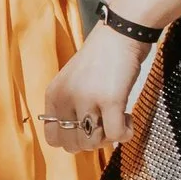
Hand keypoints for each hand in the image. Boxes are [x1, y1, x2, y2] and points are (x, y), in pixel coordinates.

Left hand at [41, 24, 143, 154]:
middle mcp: (65, 98)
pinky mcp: (111, 100)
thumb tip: (80, 140)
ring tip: (117, 119)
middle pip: (72, 146)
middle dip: (92, 142)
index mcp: (53, 95)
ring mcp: (87, 99)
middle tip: (105, 125)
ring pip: (92, 143)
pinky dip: (126, 133)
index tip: (88, 129)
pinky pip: (116, 135)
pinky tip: (128, 119)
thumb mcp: (73, 82)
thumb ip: (70, 107)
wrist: (120, 33)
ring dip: (109, 138)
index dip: (72, 140)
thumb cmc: (101, 59)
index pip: (53, 138)